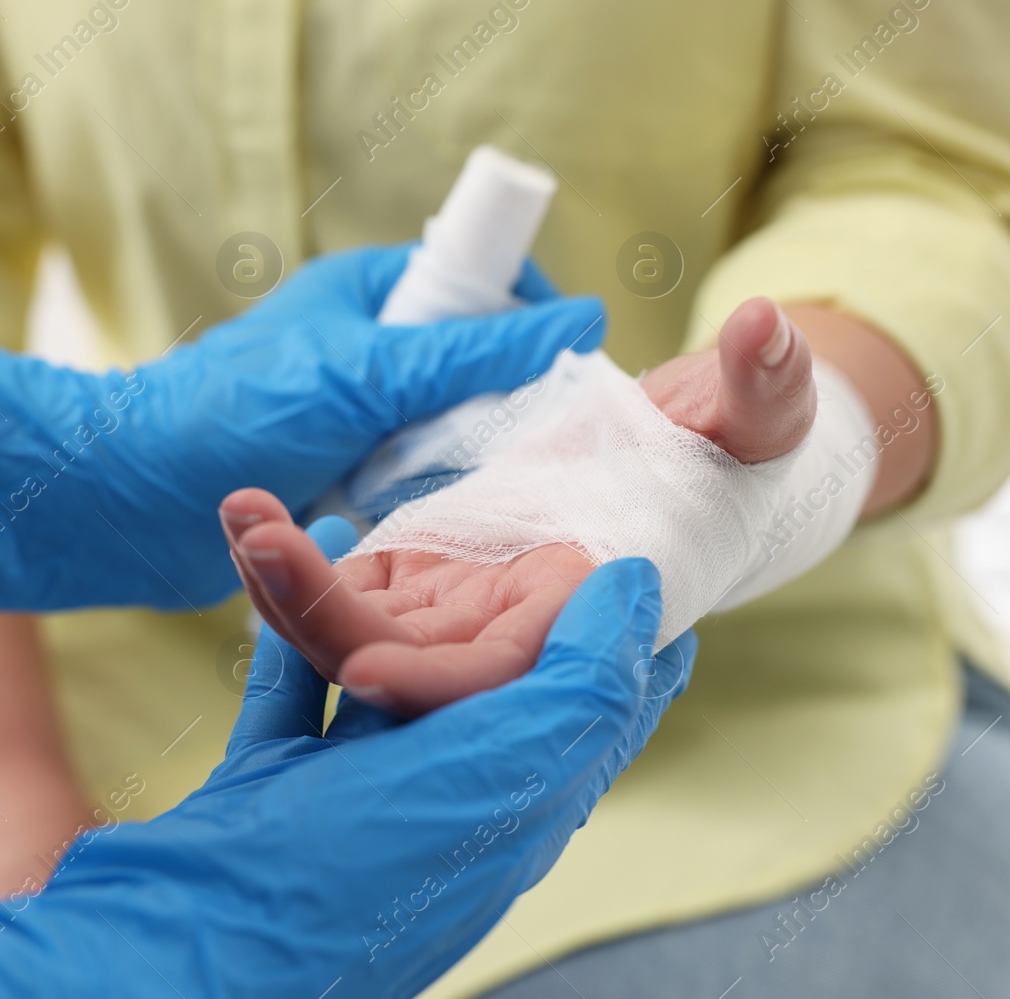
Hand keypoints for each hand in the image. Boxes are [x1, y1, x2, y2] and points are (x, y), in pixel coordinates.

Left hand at [0, 244, 604, 612]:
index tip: (579, 371)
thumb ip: (481, 351)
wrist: (129, 498)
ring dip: (470, 459)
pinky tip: (455, 526)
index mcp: (371, 292)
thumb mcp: (374, 372)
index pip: (482, 282)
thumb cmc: (240, 411)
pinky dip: (432, 498)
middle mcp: (367, 347)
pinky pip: (412, 480)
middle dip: (510, 402)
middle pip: (475, 363)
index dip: (533, 320)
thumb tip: (585, 316)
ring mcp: (354, 414)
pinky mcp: (339, 474)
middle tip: (554, 451)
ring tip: (507, 498)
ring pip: (448, 429)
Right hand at [0, 518, 694, 998]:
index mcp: (516, 800)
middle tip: (482, 516)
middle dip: (472, 586)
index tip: (614, 544)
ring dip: (358, 588)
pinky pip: (294, 687)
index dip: (607, 623)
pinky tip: (289, 551)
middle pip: (474, 668)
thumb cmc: (358, 869)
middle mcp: (443, 798)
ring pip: (373, 666)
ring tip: (360, 520)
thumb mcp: (501, 773)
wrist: (191, 953)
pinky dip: (292, 617)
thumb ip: (581, 685)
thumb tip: (639, 591)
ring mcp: (353, 798)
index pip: (588, 698)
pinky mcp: (274, 793)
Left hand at [222, 297, 812, 713]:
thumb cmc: (734, 448)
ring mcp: (463, 601)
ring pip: (361, 628)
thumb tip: (769, 330)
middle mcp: (516, 619)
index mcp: (585, 602)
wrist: (700, 460)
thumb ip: (759, 391)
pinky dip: (296, 565)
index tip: (360, 668)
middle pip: (406, 657)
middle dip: (321, 616)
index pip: (503, 671)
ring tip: (241, 509)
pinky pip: (349, 591)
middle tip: (259, 534)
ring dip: (290, 585)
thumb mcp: (744, 413)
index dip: (436, 679)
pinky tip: (252, 513)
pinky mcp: (425, 576)